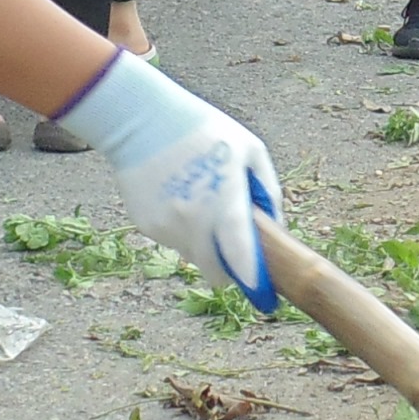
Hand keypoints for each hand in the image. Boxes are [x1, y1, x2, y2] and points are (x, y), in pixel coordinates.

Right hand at [50, 48, 280, 306]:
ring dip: (203, 245)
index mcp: (224, 200)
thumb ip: (267, 191)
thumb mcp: (250, 151)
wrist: (143, 120)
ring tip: (202, 204)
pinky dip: (180, 230)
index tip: (266, 299)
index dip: (253, 280)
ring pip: (193, 256)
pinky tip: (178, 197)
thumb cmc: (205, 132)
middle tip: (235, 252)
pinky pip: (172, 240)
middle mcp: (193, 219)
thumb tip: (276, 228)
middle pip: (216, 271)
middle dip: (229, 269)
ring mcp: (167, 225)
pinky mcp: (147, 225)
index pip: (240, 253)